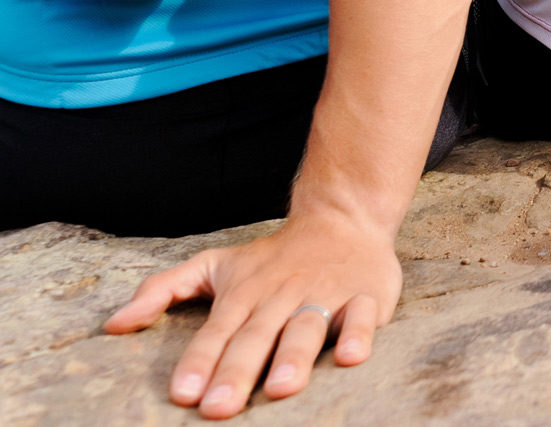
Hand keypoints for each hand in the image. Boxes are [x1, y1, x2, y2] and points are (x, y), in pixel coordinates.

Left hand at [103, 211, 402, 418]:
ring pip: (307, 326)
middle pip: (258, 335)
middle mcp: (282, 295)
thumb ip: (163, 290)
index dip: (201, 361)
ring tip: (279, 389)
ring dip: (293, 357)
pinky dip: (359, 335)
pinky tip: (349, 356)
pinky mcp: (366, 296)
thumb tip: (113, 325)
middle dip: (238, 371)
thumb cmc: (273, 256)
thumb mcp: (215, 264)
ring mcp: (326, 293)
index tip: (184, 393)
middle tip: (219, 408)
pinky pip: (364, 317)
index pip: (218, 330)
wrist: (344, 215)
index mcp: (246, 292)